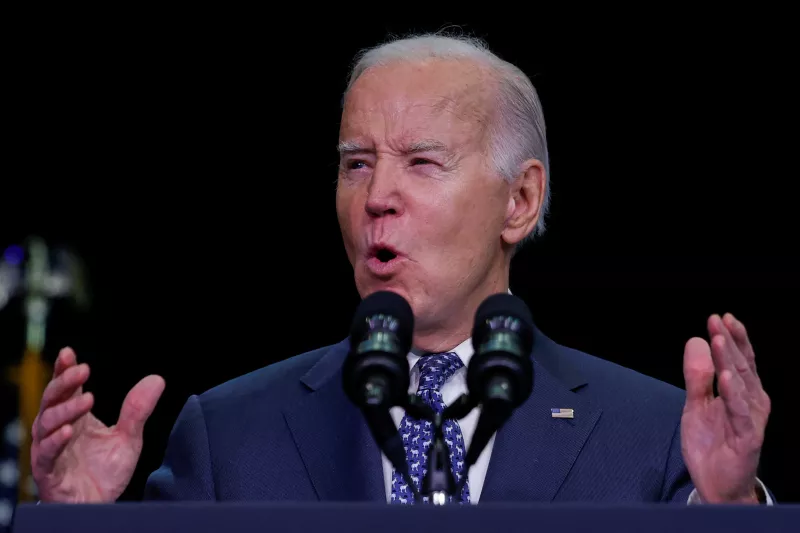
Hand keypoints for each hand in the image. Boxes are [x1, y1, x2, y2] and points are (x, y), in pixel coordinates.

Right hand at [31, 347, 164, 502]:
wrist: (98, 506)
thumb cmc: (106, 472)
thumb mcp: (128, 437)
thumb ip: (138, 409)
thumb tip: (157, 379)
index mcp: (75, 417)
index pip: (66, 388)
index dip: (64, 370)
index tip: (69, 353)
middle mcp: (58, 429)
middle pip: (53, 399)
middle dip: (65, 382)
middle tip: (82, 369)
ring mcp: (50, 449)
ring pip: (47, 423)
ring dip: (67, 410)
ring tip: (87, 400)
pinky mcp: (48, 471)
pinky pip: (46, 453)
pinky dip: (55, 441)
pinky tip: (68, 432)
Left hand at [681, 313, 770, 502]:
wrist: (715, 484)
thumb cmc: (711, 443)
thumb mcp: (695, 404)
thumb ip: (696, 376)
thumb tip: (696, 341)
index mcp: (741, 392)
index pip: (737, 359)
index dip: (730, 338)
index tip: (719, 317)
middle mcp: (751, 401)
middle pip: (741, 365)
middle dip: (729, 341)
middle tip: (717, 320)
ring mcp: (751, 418)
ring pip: (741, 384)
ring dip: (729, 361)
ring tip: (719, 339)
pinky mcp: (747, 437)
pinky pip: (739, 412)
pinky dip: (733, 393)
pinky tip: (726, 377)